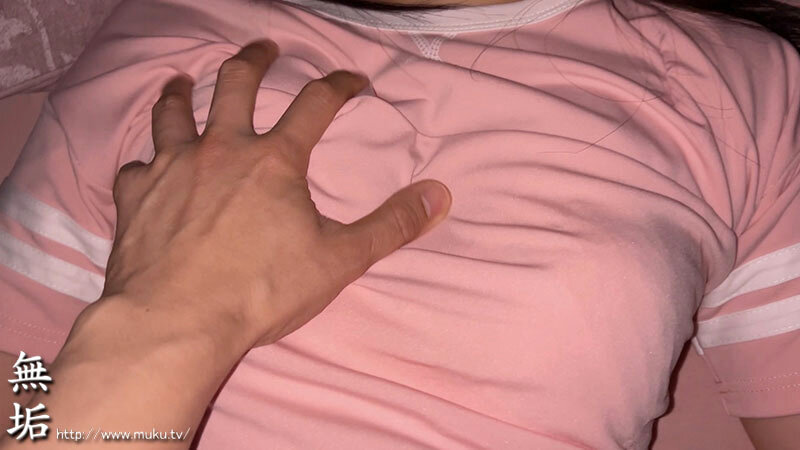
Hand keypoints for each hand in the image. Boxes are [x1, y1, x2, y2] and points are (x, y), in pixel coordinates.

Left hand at [102, 40, 451, 347]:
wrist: (176, 321)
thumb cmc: (261, 290)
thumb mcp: (339, 259)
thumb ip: (390, 225)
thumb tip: (439, 194)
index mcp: (274, 161)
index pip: (315, 104)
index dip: (339, 84)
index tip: (353, 79)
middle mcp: (221, 149)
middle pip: (237, 84)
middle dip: (255, 60)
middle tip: (265, 48)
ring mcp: (172, 167)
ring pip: (175, 112)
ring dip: (182, 92)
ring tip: (183, 81)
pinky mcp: (135, 196)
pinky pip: (136, 165)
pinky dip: (146, 161)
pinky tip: (147, 166)